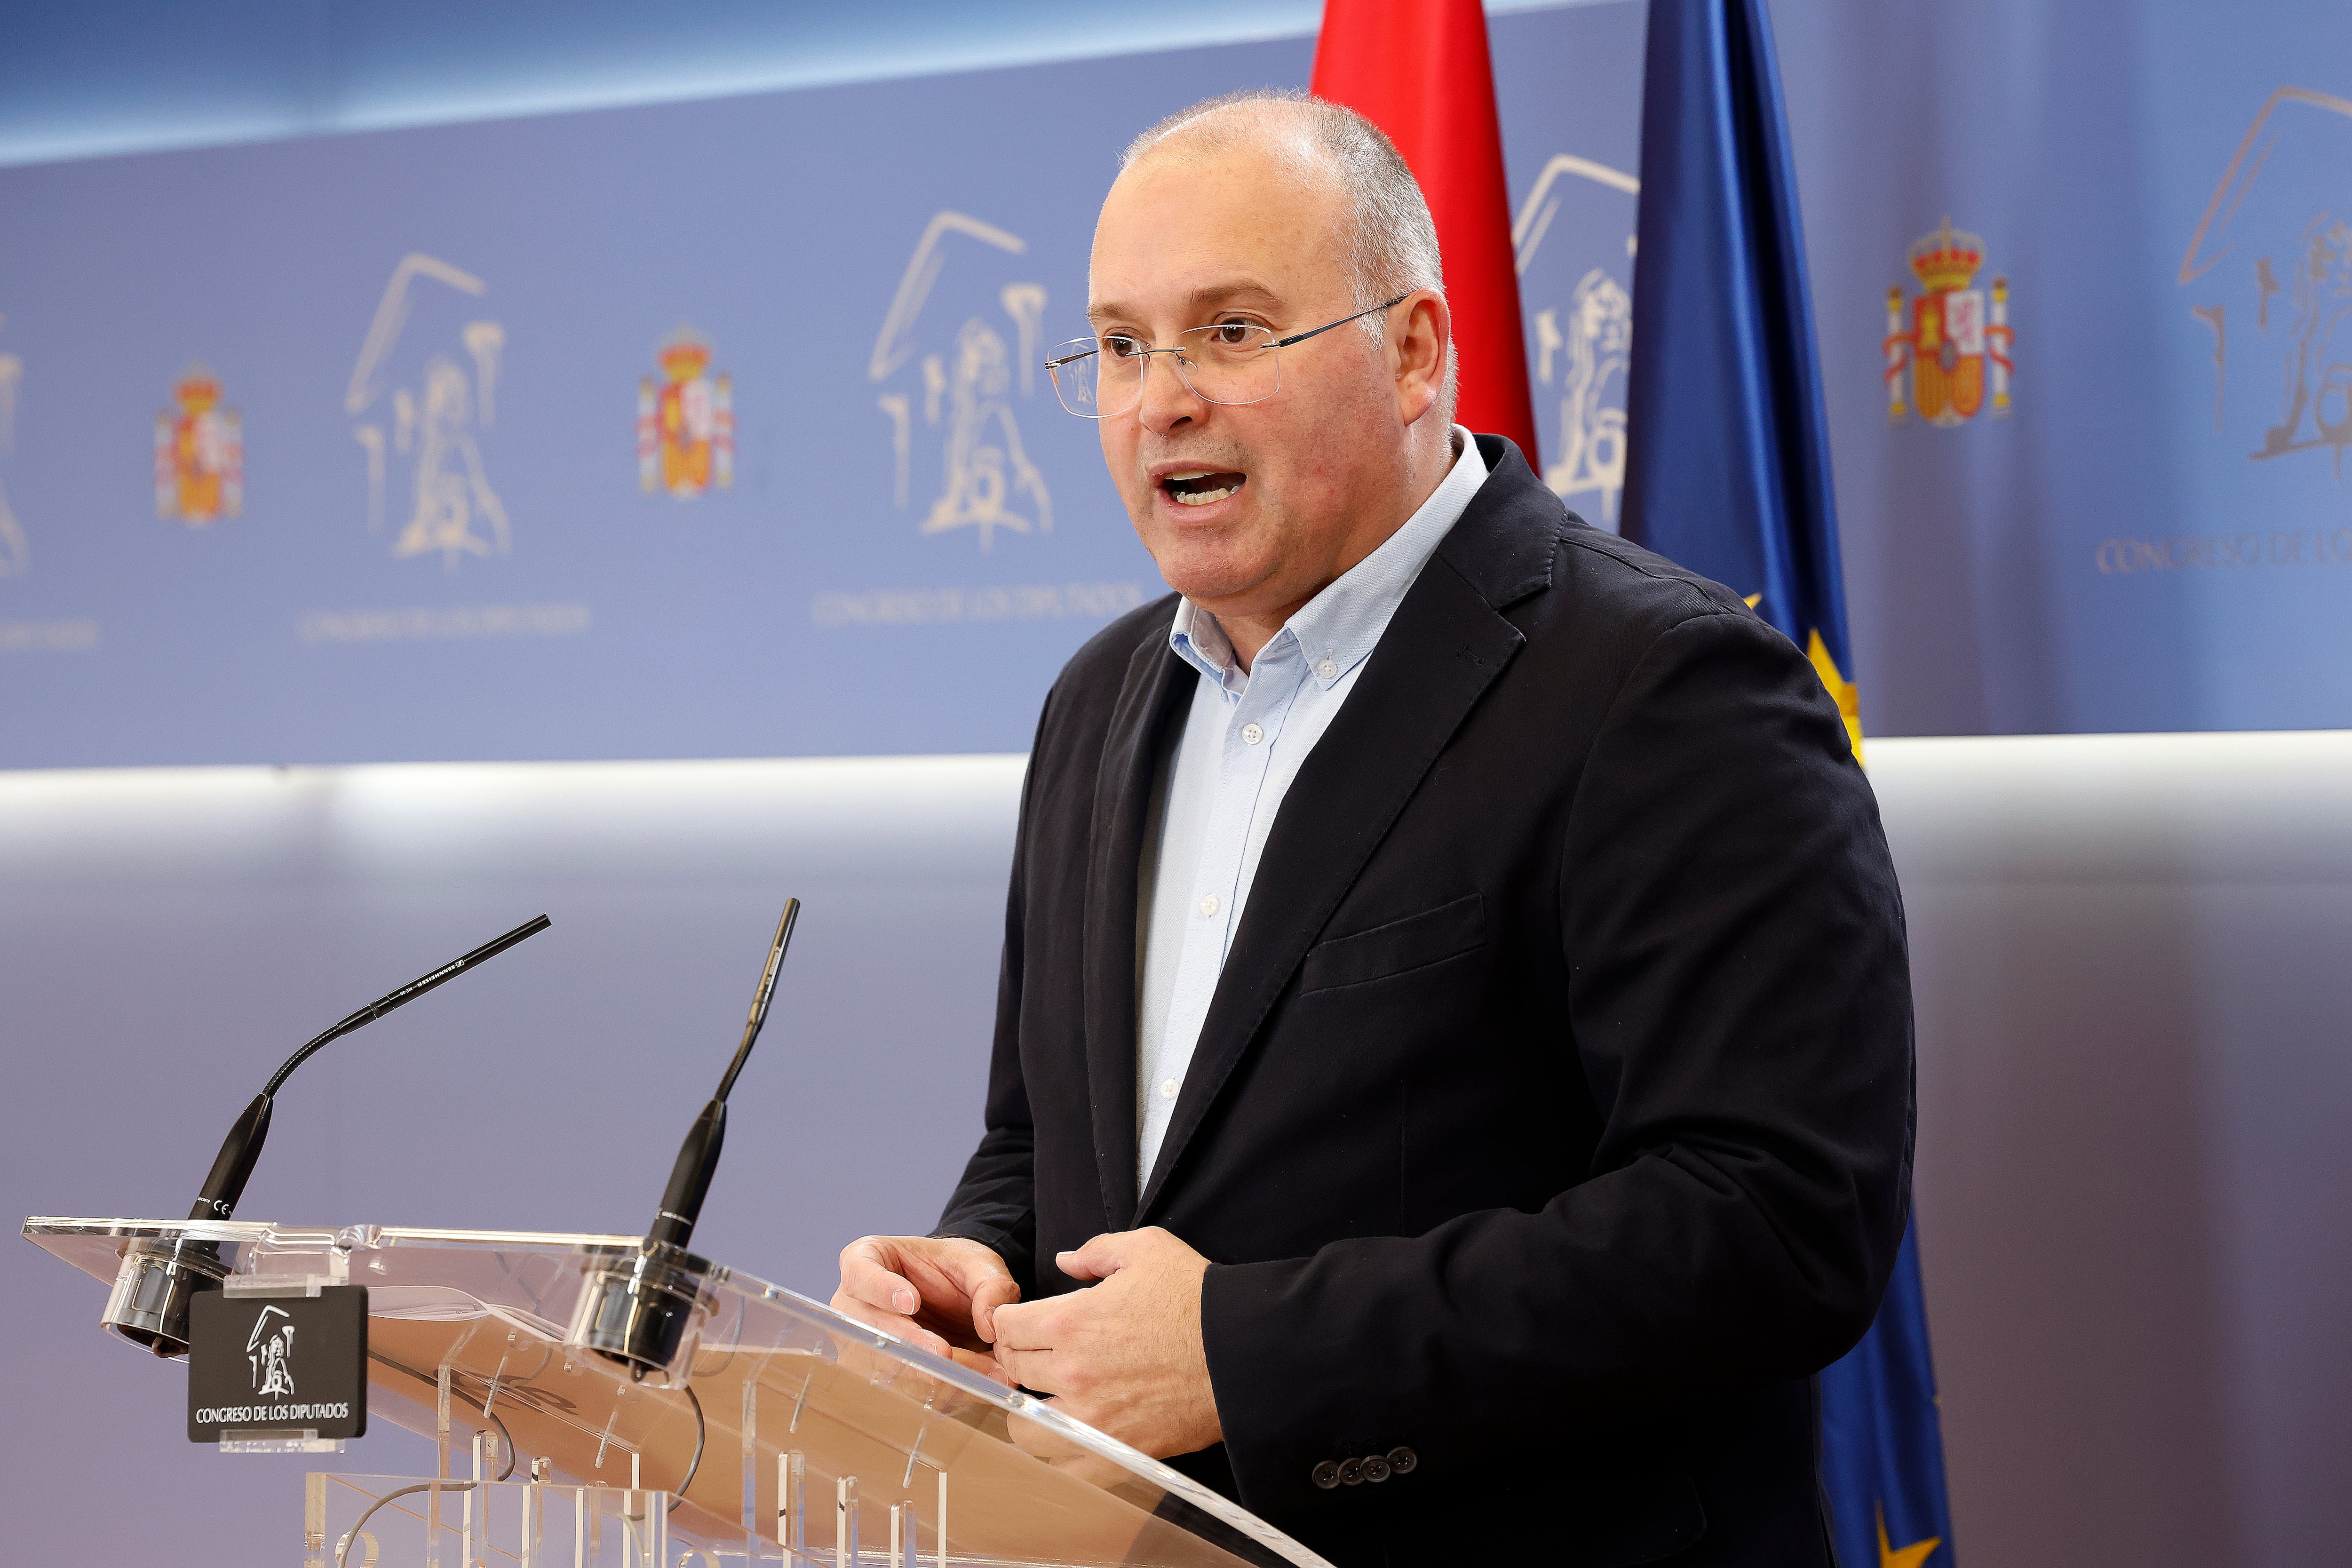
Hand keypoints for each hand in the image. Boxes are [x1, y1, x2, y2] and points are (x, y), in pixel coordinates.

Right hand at [832, 1234, 1020, 1379]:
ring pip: (887, 1366)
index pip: (860, 1273)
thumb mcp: (979, 1263)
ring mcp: (862, 1345)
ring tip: (980, 1375)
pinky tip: (972, 1387)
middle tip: (944, 1353)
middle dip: (909, 1343)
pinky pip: (904, 1390)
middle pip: (870, 1328)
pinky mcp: (882, 1375)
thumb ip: (991, 1285)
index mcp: (865, 1261)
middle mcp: (853, 1306)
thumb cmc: (954, 1271)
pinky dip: (941, 1391)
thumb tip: (988, 1325)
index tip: (910, 1302)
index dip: (880, 1289)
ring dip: (933, 1374)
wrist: (955, 1298)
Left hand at [990, 1227, 1221, 1460]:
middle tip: (1037, 1355)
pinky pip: (1067, 1464)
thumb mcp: (1147, 1249)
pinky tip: (1073, 1432)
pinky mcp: (1118, 1450)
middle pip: (1012, 1372)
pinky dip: (1062, 1451)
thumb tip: (1064, 1261)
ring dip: (1029, 1412)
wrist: (1241, 1352)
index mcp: (1071, 1322)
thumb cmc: (1195, 1298)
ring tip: (1047, 1399)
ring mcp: (1094, 1418)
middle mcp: (1073, 1373)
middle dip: (1018, 1359)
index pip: (1004, 1328)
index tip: (1022, 1323)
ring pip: (1027, 1429)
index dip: (1008, 1321)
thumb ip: (1096, 1251)